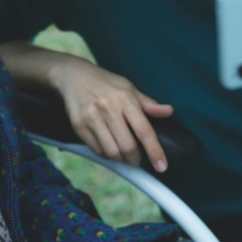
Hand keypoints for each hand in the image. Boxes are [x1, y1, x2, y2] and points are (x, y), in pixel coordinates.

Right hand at [48, 57, 173, 170]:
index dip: (155, 151)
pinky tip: (108, 148)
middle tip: (136, 159)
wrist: (73, 75)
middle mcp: (109, 108)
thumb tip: (168, 111)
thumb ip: (148, 103)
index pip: (144, 131)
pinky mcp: (78, 125)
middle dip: (135, 159)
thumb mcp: (128, 87)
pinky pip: (95, 149)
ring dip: (120, 159)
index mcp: (126, 99)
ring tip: (122, 155)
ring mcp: (92, 117)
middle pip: (127, 146)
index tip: (161, 166)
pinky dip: (105, 154)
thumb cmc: (105, 83)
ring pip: (111, 152)